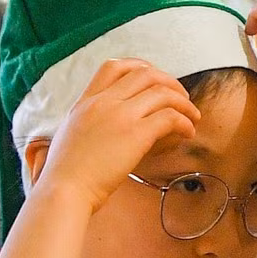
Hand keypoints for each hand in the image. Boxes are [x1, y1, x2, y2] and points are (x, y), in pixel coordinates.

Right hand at [38, 59, 199, 211]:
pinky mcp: (135, 135)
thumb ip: (88, 123)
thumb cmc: (65, 175)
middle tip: (181, 98)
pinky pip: (170, 117)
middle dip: (169, 83)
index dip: (140, 67)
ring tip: (192, 117)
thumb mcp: (71, 135)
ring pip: (162, 92)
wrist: (64, 190)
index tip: (155, 80)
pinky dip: (184, 122)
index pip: (114, 66)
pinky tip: (187, 132)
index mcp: (86, 101)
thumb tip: (106, 126)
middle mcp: (103, 102)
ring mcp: (120, 116)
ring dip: (183, 102)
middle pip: (145, 74)